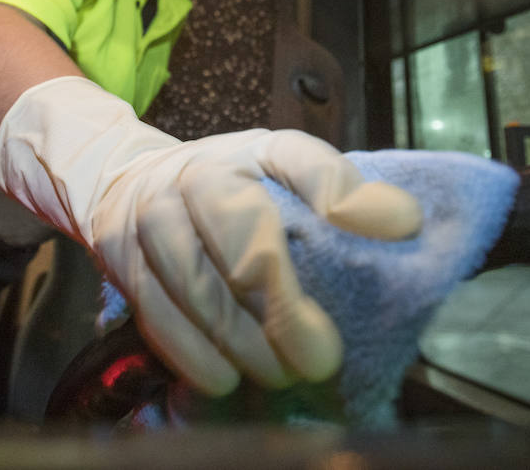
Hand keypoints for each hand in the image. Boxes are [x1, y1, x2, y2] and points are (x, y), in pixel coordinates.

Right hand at [0, 77, 421, 395]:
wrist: (125, 183)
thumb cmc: (228, 189)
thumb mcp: (282, 175)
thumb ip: (340, 192)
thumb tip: (407, 222)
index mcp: (253, 149)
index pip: (302, 160)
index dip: (347, 194)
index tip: (405, 228)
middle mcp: (199, 172)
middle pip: (244, 233)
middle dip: (283, 303)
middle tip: (320, 357)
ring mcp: (153, 214)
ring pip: (197, 283)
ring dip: (241, 340)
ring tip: (280, 376)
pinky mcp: (122, 258)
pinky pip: (156, 312)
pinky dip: (193, 353)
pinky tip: (224, 379)